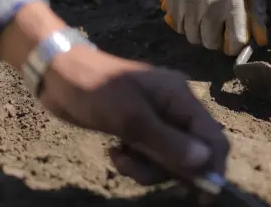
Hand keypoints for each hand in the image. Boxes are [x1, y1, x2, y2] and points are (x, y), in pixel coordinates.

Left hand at [0, 2, 228, 184]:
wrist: (58, 76)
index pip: (212, 136)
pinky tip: (114, 152)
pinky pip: (149, 157)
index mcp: (180, 98)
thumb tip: (204, 162)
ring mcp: (156, 121)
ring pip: (168, 160)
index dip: (212, 165)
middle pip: (192, 153)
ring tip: (120, 157)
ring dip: (145, 168)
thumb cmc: (95, 89)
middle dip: (167, 169)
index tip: (202, 193)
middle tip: (139, 168)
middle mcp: (174, 109)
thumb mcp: (131, 119)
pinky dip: (134, 163)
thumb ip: (168, 142)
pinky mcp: (138, 130)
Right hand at [160, 0, 267, 55]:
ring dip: (199, 32)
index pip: (235, 42)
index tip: (233, 38)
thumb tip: (261, 41)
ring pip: (192, 38)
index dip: (235, 45)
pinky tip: (191, 10)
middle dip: (215, 39)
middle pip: (210, 43)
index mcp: (232, 1)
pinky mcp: (172, 2)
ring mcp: (188, 4)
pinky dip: (185, 24)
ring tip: (204, 15)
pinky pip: (178, 27)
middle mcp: (209, 5)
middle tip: (217, 25)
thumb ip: (258, 14)